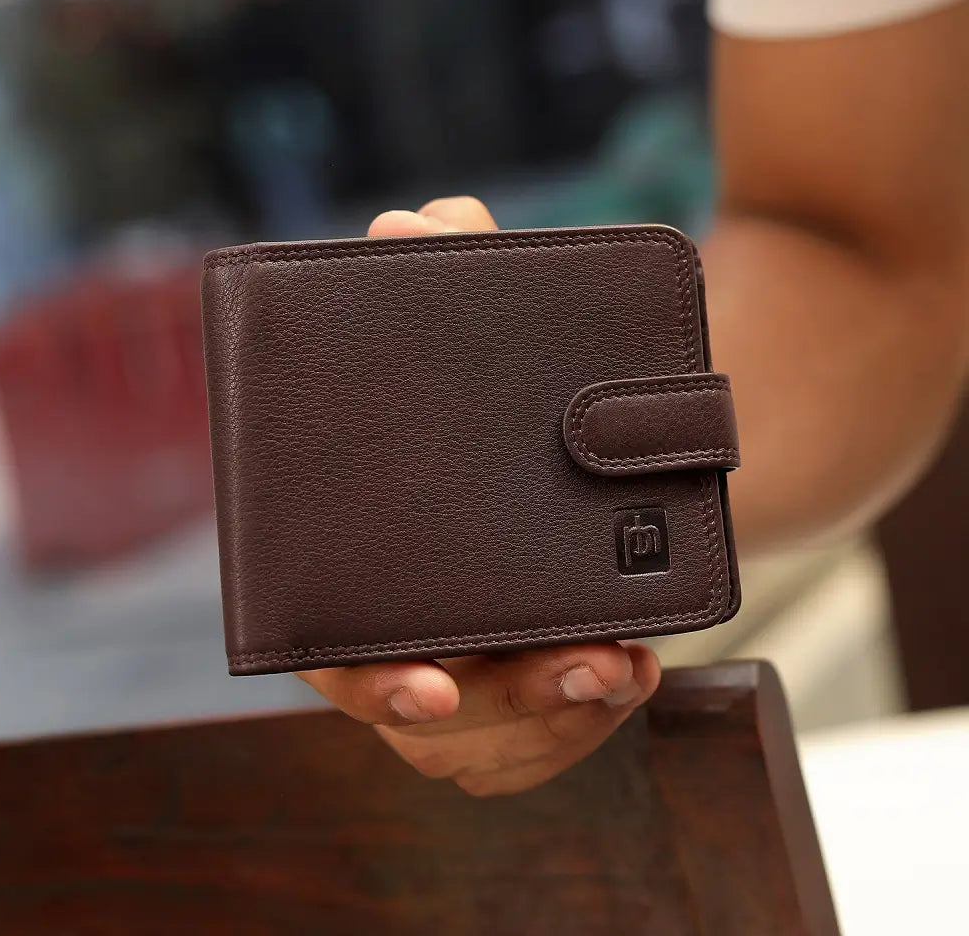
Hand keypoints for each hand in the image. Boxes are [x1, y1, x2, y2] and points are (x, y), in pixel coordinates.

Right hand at [296, 196, 660, 795]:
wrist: (599, 426)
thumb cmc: (517, 384)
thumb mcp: (498, 326)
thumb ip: (454, 271)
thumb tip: (412, 223)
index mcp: (364, 562)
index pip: (335, 651)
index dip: (372, 682)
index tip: (435, 686)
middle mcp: (409, 626)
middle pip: (429, 721)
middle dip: (507, 707)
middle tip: (586, 664)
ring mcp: (472, 665)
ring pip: (494, 748)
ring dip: (560, 723)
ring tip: (626, 666)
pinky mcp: (530, 679)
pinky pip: (544, 743)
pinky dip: (588, 722)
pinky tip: (635, 668)